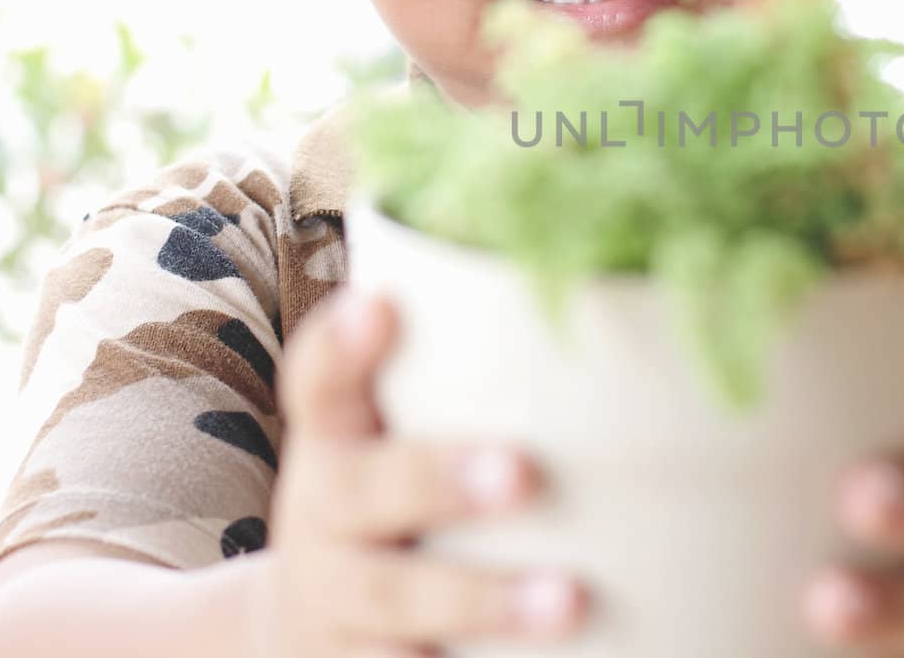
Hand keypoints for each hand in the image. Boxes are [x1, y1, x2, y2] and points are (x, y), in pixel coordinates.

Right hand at [257, 287, 588, 656]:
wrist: (299, 633)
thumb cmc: (394, 499)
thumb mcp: (391, 429)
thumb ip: (458, 369)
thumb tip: (604, 280)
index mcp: (334, 443)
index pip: (320, 382)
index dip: (342, 346)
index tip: (380, 306)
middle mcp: (325, 521)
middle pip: (367, 495)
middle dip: (440, 481)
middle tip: (522, 472)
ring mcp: (337, 609)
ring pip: (400, 606)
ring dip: (484, 601)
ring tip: (571, 600)